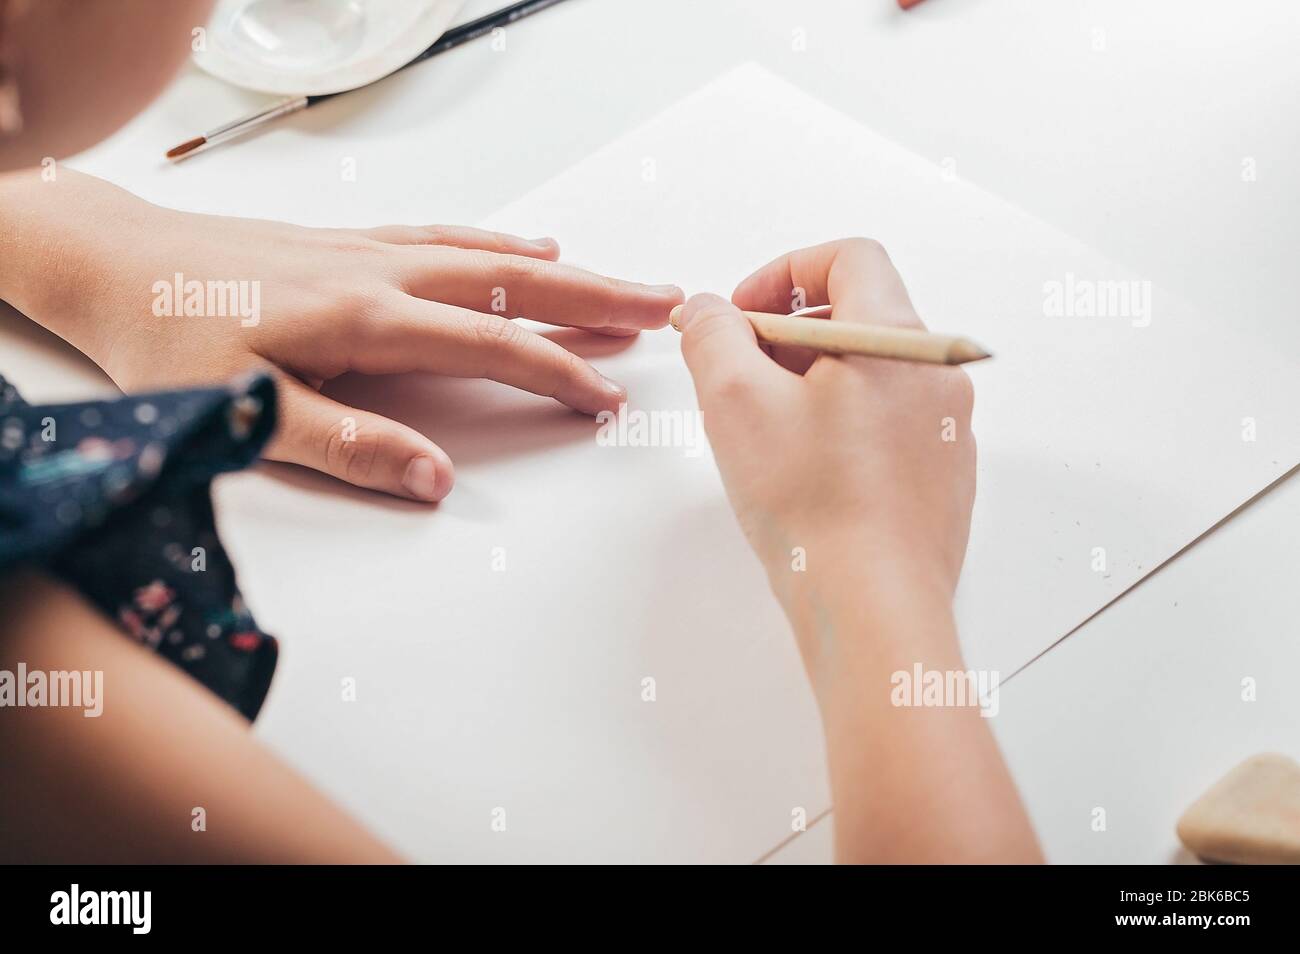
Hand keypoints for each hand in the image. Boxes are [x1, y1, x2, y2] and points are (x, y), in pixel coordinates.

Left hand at [0, 170, 682, 500]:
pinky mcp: (352, 244)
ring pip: (492, 256)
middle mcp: (381, 274)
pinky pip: (449, 236)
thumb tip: (434, 480)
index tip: (612, 397)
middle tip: (665, 307)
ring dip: (566, 272)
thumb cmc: (166, 336)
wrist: (112, 262)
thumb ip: (347, 445)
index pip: (490, 346)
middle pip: (514, 284)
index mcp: (366, 319)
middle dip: (596, 300)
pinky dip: (501, 243)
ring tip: (623, 287)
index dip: (558, 374)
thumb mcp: (244, 411)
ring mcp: (370, 252)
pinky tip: (528, 246)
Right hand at [680, 241, 1040, 863]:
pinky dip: (843, 429)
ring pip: (873, 376)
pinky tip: (806, 476)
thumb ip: (712, 334)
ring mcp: (948, 431)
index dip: (784, 273)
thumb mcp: (734, 401)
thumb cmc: (813, 508)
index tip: (743, 316)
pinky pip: (889, 428)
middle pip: (859, 317)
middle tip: (740, 376)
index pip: (849, 257)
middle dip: (789, 335)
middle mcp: (937, 376)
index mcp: (898, 338)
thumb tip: (706, 312)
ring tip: (766, 433)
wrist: (873, 610)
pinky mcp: (943, 480)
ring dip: (813, 384)